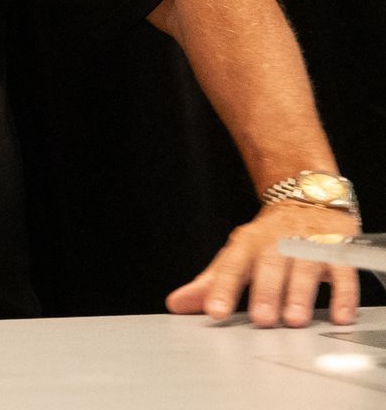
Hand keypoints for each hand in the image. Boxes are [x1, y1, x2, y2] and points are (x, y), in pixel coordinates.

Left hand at [166, 202, 360, 326]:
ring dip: (300, 293)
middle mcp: (277, 242)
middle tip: (262, 320)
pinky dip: (342, 294)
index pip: (231, 266)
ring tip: (294, 319)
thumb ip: (210, 283)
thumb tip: (176, 304)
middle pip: (269, 266)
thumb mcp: (237, 255)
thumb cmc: (268, 238)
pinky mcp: (338, 250)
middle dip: (266, 292)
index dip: (221, 288)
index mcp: (247, 243)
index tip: (214, 312)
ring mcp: (309, 245)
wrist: (306, 200)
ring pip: (304, 268)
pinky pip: (343, 272)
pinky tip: (339, 315)